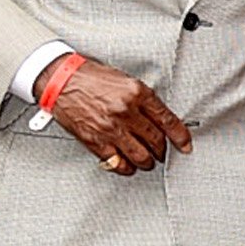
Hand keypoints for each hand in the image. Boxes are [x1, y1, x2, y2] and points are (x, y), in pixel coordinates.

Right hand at [45, 56, 193, 173]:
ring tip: (147, 160)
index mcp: (137, 93)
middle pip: (156, 140)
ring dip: (147, 161)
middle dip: (162, 150)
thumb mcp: (124, 80)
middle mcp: (126, 111)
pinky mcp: (95, 141)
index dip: (180, 136)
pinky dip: (126, 167)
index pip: (168, 120)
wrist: (59, 80)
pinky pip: (118, 163)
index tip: (185, 145)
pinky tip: (128, 165)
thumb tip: (159, 119)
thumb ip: (143, 100)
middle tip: (161, 151)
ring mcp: (111, 128)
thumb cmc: (89, 78)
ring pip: (141, 156)